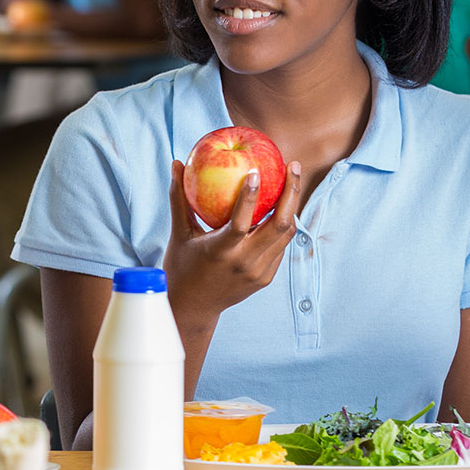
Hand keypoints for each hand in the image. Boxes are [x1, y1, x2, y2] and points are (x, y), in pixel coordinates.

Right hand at [162, 159, 305, 318]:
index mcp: (220, 252)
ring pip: (286, 235)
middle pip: (280, 225)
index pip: (241, 223)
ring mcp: (259, 272)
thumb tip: (176, 163)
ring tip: (290, 181)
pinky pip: (280, 247)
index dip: (250, 197)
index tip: (256, 171)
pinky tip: (281, 207)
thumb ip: (180, 199)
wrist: (194, 307)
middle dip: (291, 192)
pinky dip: (282, 226)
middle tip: (292, 165)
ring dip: (291, 206)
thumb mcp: (179, 233)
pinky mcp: (266, 278)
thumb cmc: (182, 265)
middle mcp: (244, 263)